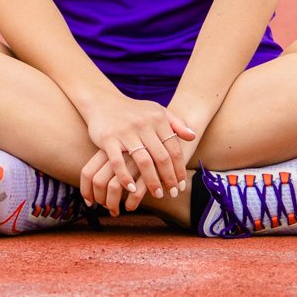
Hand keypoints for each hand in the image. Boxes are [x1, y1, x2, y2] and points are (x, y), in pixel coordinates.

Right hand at [77, 93, 196, 212]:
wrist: (103, 101)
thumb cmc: (134, 111)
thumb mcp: (157, 111)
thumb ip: (176, 123)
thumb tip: (193, 136)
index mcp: (158, 119)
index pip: (174, 148)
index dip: (180, 169)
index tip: (182, 185)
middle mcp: (143, 125)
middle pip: (161, 157)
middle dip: (169, 178)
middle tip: (173, 193)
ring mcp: (125, 132)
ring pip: (143, 161)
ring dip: (152, 181)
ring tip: (157, 194)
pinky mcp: (108, 138)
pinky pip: (118, 162)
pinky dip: (125, 177)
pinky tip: (132, 188)